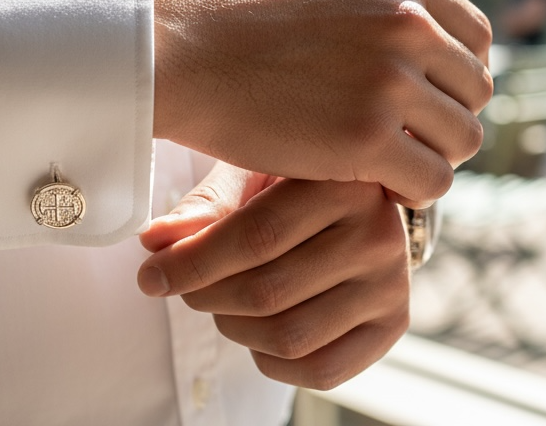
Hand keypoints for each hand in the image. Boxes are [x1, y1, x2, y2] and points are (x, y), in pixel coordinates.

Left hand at [138, 162, 410, 390]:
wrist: (355, 201)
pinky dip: (270, 361)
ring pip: (289, 336)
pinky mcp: (394, 325)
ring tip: (221, 303)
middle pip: (267, 292)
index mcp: (344, 182)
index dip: (193, 263)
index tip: (151, 274)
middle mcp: (378, 233)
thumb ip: (207, 206)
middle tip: (183, 287)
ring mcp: (391, 284)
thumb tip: (155, 242)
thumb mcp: (252, 175)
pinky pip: (320, 371)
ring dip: (234, 329)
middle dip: (206, 297)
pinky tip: (257, 331)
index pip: (257, 237)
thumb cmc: (292, 184)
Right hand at [153, 0, 491, 206]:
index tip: (422, 101)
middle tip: (401, 139)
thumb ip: (389, 9)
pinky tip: (375, 185)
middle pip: (476, 90)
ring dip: (432, 157)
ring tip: (386, 163)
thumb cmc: (243, 27)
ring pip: (464, 139)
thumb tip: (440, 51)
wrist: (181, 53)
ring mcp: (390, 78)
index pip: (477, 38)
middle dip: (444, 120)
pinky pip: (433, 181)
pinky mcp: (368, 136)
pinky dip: (412, 193)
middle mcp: (408, 21)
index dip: (455, 77)